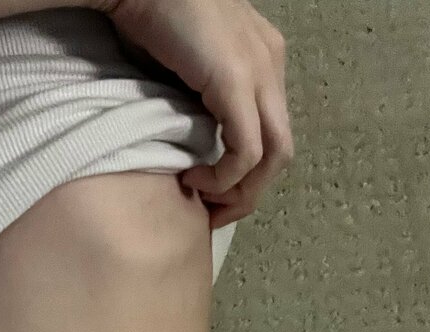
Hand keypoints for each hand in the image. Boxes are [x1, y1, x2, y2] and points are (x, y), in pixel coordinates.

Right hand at [98, 0, 293, 228]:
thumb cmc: (147, 16)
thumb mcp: (184, 67)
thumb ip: (199, 98)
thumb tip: (190, 144)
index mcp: (262, 58)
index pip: (271, 131)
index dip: (247, 174)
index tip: (211, 195)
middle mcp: (271, 63)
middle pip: (282, 151)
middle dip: (249, 194)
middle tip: (213, 213)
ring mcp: (260, 71)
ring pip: (274, 157)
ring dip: (241, 192)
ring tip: (205, 201)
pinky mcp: (237, 82)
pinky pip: (247, 151)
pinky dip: (225, 178)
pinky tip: (196, 178)